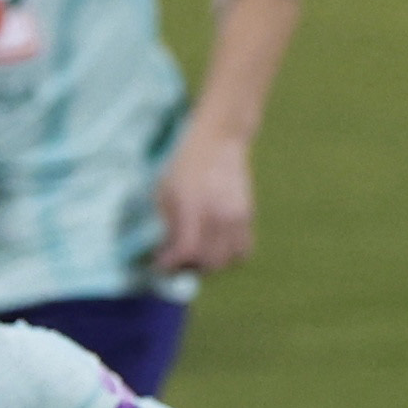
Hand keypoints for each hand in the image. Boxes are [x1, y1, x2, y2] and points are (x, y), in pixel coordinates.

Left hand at [149, 137, 256, 277]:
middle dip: (190, 267)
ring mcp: (237, 217)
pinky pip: (243, 250)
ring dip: (211, 264)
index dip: (171, 263)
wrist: (220, 140)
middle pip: (209, 261)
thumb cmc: (185, 162)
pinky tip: (216, 247)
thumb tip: (164, 248)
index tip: (159, 264)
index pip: (187, 250)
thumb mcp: (164, 188)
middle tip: (176, 262)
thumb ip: (165, 221)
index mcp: (194, 207)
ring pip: (227, 260)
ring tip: (197, 256)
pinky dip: (229, 256)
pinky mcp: (248, 217)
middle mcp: (219, 216)